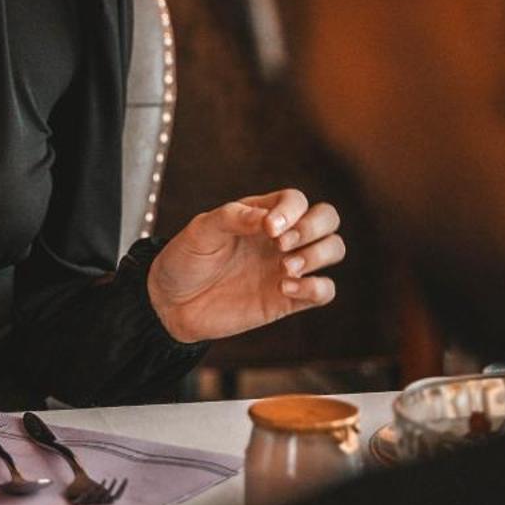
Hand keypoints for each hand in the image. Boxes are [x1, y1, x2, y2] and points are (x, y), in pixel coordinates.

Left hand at [147, 189, 342, 343]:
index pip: (297, 200)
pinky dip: (315, 287)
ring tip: (286, 268)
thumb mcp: (201, 230)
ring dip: (319, 255)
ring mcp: (287, 268)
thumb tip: (267, 218)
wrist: (171, 304)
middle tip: (281, 246)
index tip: (268, 228)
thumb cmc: (185, 260)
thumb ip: (234, 218)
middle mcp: (281, 238)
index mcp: (261, 215)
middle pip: (327, 219)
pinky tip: (284, 288)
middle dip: (314, 228)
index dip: (292, 210)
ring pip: (333, 250)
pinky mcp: (288, 299)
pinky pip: (324, 290)